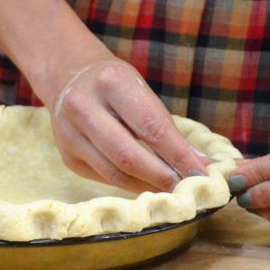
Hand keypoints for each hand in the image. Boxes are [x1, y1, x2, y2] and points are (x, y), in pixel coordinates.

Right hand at [49, 60, 210, 192]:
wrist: (67, 78)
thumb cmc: (116, 86)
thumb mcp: (142, 93)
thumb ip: (169, 130)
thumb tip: (202, 167)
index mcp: (111, 83)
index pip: (151, 127)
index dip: (178, 156)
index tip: (202, 175)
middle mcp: (83, 107)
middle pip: (128, 156)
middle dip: (162, 177)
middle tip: (187, 189)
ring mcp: (70, 135)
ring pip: (114, 173)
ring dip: (147, 185)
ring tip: (171, 190)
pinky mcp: (67, 157)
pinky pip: (104, 178)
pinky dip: (129, 184)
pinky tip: (146, 184)